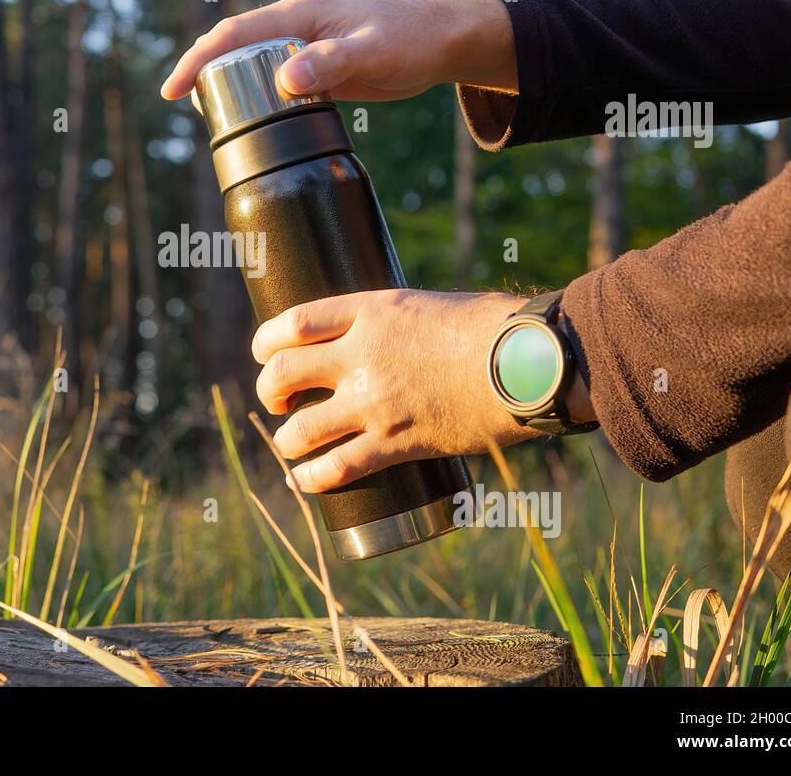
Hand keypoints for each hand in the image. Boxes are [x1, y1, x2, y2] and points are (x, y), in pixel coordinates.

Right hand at [160, 0, 516, 102]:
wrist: (440, 42)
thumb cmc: (410, 39)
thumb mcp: (372, 52)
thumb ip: (331, 63)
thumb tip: (285, 79)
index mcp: (299, 14)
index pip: (235, 33)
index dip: (200, 58)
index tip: (174, 88)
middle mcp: (294, 25)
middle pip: (233, 45)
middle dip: (201, 70)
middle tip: (180, 103)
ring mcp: (303, 44)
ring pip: (249, 61)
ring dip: (223, 81)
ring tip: (203, 112)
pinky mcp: (315, 64)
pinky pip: (271, 76)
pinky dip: (252, 92)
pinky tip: (247, 115)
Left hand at [252, 289, 543, 492]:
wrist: (526, 363)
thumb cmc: (492, 328)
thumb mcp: (428, 307)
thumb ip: (395, 324)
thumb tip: (384, 340)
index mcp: (369, 313)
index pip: (294, 322)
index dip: (266, 341)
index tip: (263, 352)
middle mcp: (361, 355)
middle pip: (283, 374)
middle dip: (269, 391)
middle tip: (276, 400)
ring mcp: (375, 402)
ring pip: (301, 429)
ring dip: (287, 440)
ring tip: (290, 444)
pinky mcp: (396, 442)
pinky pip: (339, 468)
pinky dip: (312, 479)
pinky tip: (304, 482)